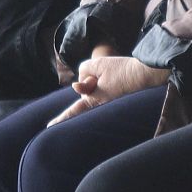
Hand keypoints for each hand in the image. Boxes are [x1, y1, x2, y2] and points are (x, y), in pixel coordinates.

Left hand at [45, 55, 166, 126]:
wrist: (143, 72)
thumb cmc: (121, 70)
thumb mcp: (97, 65)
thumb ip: (84, 72)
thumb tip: (83, 83)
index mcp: (94, 100)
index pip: (73, 110)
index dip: (61, 117)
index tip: (49, 126)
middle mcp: (100, 104)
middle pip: (84, 89)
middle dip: (89, 81)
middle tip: (105, 75)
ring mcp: (107, 100)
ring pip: (93, 84)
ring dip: (99, 77)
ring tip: (113, 74)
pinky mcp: (114, 95)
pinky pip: (101, 84)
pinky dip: (103, 77)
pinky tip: (114, 74)